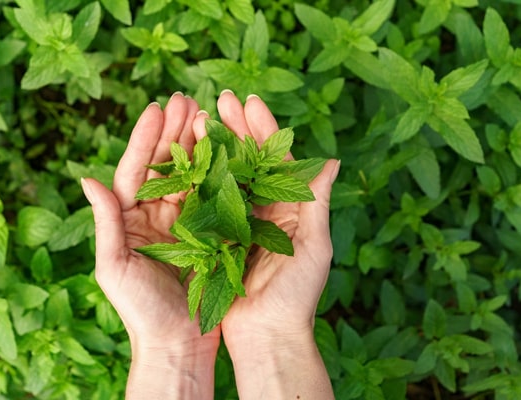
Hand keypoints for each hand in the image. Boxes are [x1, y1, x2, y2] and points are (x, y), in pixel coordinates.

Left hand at [82, 93, 219, 398]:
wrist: (176, 343)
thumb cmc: (140, 310)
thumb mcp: (115, 267)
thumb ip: (105, 222)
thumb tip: (86, 178)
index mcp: (129, 220)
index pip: (135, 170)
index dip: (145, 139)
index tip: (156, 108)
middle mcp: (154, 216)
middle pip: (164, 165)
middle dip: (174, 131)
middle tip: (186, 98)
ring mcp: (182, 223)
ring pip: (189, 175)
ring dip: (196, 144)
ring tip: (206, 113)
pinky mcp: (207, 234)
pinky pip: (211, 197)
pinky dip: (217, 172)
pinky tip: (226, 149)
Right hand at [193, 90, 338, 398]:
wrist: (266, 334)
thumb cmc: (297, 295)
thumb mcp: (314, 247)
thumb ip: (317, 203)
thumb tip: (331, 160)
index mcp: (291, 208)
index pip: (277, 159)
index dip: (264, 129)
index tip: (249, 101)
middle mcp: (265, 209)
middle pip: (250, 160)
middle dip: (237, 128)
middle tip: (221, 98)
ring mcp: (240, 221)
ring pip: (227, 175)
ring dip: (217, 146)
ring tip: (201, 116)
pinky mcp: (218, 236)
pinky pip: (209, 201)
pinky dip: (201, 178)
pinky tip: (189, 155)